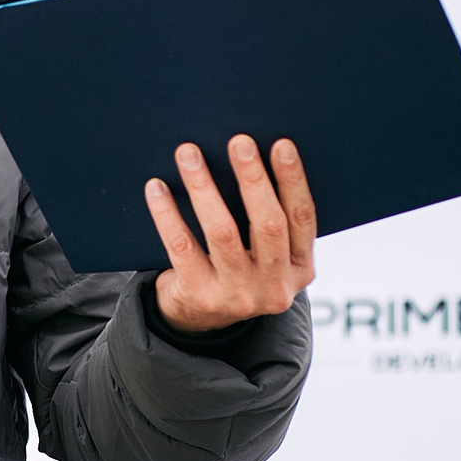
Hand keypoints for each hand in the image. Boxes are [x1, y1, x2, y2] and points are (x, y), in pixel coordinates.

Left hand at [146, 135, 315, 332]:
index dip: (293, 180)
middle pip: (268, 225)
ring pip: (222, 233)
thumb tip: (249, 155)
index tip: (281, 144)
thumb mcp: (266, 254)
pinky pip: (182, 247)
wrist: (200, 318)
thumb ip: (269, 219)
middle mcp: (275, 287)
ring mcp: (238, 296)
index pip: (302, 219)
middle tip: (238, 142)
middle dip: (253, 179)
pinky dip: (168, 213)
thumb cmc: (237, 266)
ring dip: (204, 187)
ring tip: (189, 154)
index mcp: (300, 269)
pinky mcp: (200, 297)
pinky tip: (158, 187)